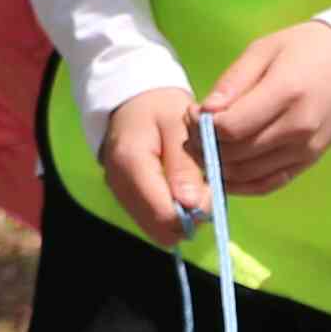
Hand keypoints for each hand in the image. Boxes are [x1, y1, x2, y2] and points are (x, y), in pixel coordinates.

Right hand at [98, 86, 209, 241]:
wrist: (133, 101)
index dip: (194, 212)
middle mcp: (119, 185)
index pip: (164, 215)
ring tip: (193, 183)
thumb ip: (185, 165)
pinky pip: (153, 220)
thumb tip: (192, 206)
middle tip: (204, 187)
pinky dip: (172, 211)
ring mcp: (120, 195)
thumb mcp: (178, 125)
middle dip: (190, 218)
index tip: (211, 188)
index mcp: (131, 163)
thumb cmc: (159, 107)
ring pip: (158, 230)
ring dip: (182, 215)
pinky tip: (181, 186)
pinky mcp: (126, 199)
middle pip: (160, 230)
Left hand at [198, 21, 330, 197]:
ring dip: (219, 166)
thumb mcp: (264, 50)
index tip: (194, 113)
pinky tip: (225, 171)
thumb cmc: (303, 50)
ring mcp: (306, 149)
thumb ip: (233, 82)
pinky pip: (268, 184)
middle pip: (237, 153)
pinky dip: (241, 184)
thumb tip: (203, 112)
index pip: (232, 127)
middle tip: (193, 132)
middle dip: (206, 147)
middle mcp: (299, 127)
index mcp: (286, 92)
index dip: (203, 127)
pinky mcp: (309, 161)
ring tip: (207, 147)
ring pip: (248, 173)